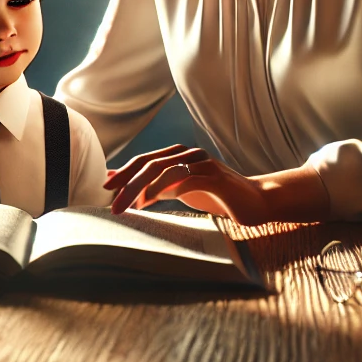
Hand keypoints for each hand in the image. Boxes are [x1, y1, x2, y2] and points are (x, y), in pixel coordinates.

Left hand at [103, 144, 272, 223]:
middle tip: (112, 204)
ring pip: (164, 170)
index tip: (106, 189)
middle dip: (128, 183)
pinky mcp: (215, 177)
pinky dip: (165, 189)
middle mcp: (189, 154)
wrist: (256, 201)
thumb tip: (126, 186)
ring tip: (129, 207)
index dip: (124, 173)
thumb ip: (156, 187)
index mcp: (180, 156)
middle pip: (150, 164)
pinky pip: (185, 179)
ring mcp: (203, 164)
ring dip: (142, 189)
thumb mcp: (181, 191)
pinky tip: (152, 201)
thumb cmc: (216, 196)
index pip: (145, 160)